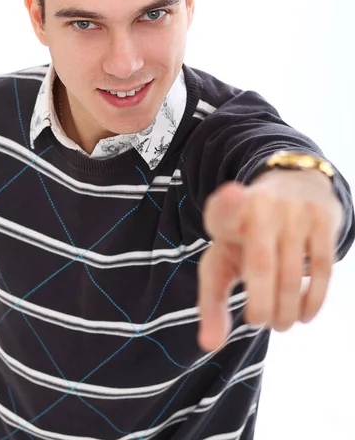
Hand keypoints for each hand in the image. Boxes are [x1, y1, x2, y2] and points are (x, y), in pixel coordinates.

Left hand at [198, 169, 343, 350]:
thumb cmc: (245, 238)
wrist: (291, 187)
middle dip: (260, 305)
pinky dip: (313, 298)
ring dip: (286, 308)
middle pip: (260, 264)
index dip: (227, 204)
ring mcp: (294, 209)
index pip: (223, 209)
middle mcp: (260, 205)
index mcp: (226, 214)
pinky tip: (304, 315)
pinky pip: (321, 268)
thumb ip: (211, 301)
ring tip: (281, 324)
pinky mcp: (322, 217)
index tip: (233, 196)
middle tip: (260, 323)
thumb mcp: (221, 260)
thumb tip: (209, 345)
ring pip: (291, 273)